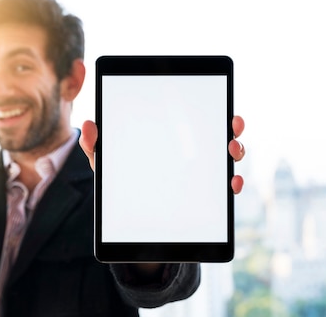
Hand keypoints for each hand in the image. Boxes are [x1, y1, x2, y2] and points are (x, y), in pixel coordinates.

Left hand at [79, 116, 245, 193]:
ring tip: (232, 152)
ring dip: (236, 152)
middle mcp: (193, 153)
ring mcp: (202, 175)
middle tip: (232, 128)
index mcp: (172, 138)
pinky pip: (225, 189)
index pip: (195, 119)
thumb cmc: (121, 180)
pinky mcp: (206, 196)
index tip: (220, 108)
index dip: (212, 111)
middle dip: (231, 129)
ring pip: (227, 159)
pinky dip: (233, 184)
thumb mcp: (108, 164)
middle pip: (220, 136)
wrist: (129, 218)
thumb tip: (89, 125)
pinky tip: (232, 183)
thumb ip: (96, 147)